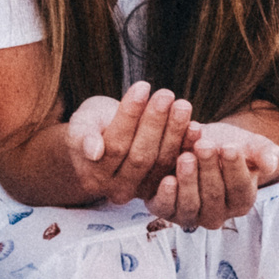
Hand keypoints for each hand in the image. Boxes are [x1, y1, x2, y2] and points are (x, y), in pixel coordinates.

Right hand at [63, 81, 191, 206]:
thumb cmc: (93, 126)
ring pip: (161, 162)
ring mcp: (142, 192)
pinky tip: (196, 126)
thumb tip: (94, 150)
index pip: (115, 145)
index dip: (129, 115)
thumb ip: (84, 135)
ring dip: (175, 133)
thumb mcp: (82, 122)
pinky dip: (187, 146)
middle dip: (155, 122)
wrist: (106, 141)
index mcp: (93, 175)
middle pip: (140, 156)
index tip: (142, 87)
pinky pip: (177, 166)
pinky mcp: (163, 187)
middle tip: (166, 94)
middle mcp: (116, 190)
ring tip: (182, 105)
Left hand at [147, 118, 278, 230]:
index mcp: (242, 201)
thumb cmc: (227, 145)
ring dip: (189, 181)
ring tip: (186, 156)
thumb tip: (271, 163)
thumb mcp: (250, 145)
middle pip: (214, 195)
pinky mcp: (168, 210)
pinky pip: (167, 209)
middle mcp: (218, 214)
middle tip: (204, 146)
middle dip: (209, 169)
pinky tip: (168, 178)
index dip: (235, 169)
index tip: (229, 147)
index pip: (240, 189)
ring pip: (191, 204)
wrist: (197, 144)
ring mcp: (192, 215)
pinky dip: (167, 196)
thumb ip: (265, 153)